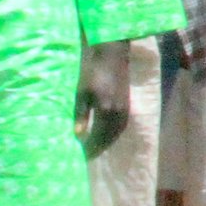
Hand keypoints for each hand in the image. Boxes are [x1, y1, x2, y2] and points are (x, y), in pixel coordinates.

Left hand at [75, 41, 132, 157]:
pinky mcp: (127, 102)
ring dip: (108, 140)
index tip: (82, 154)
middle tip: (89, 152)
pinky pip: (122, 124)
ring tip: (97, 144)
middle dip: (100, 146)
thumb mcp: (81, 93)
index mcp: (105, 111)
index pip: (99, 137)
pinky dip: (115, 131)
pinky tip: (107, 130)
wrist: (110, 52)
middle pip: (110, 137)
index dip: (91, 147)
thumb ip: (81, 115)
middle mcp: (118, 112)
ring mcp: (125, 107)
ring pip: (118, 131)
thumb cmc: (91, 71)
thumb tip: (78, 136)